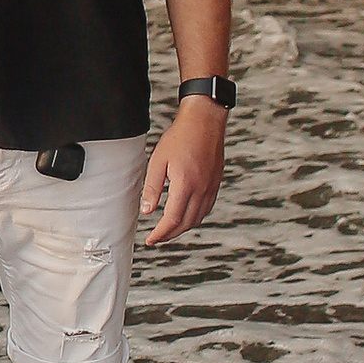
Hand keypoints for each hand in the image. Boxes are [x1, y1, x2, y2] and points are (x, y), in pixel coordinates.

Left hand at [142, 100, 225, 244]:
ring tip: (168, 230)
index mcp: (185, 185)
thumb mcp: (158, 161)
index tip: (151, 240)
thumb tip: (148, 210)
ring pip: (198, 218)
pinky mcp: (215, 184)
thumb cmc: (180, 137)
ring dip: (183, 228)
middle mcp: (201, 190)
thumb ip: (153, 187)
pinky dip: (194, 218)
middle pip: (186, 223)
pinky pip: (206, 208)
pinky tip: (185, 215)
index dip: (160, 233)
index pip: (172, 219)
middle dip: (170, 235)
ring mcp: (211, 188)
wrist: (205, 122)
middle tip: (157, 238)